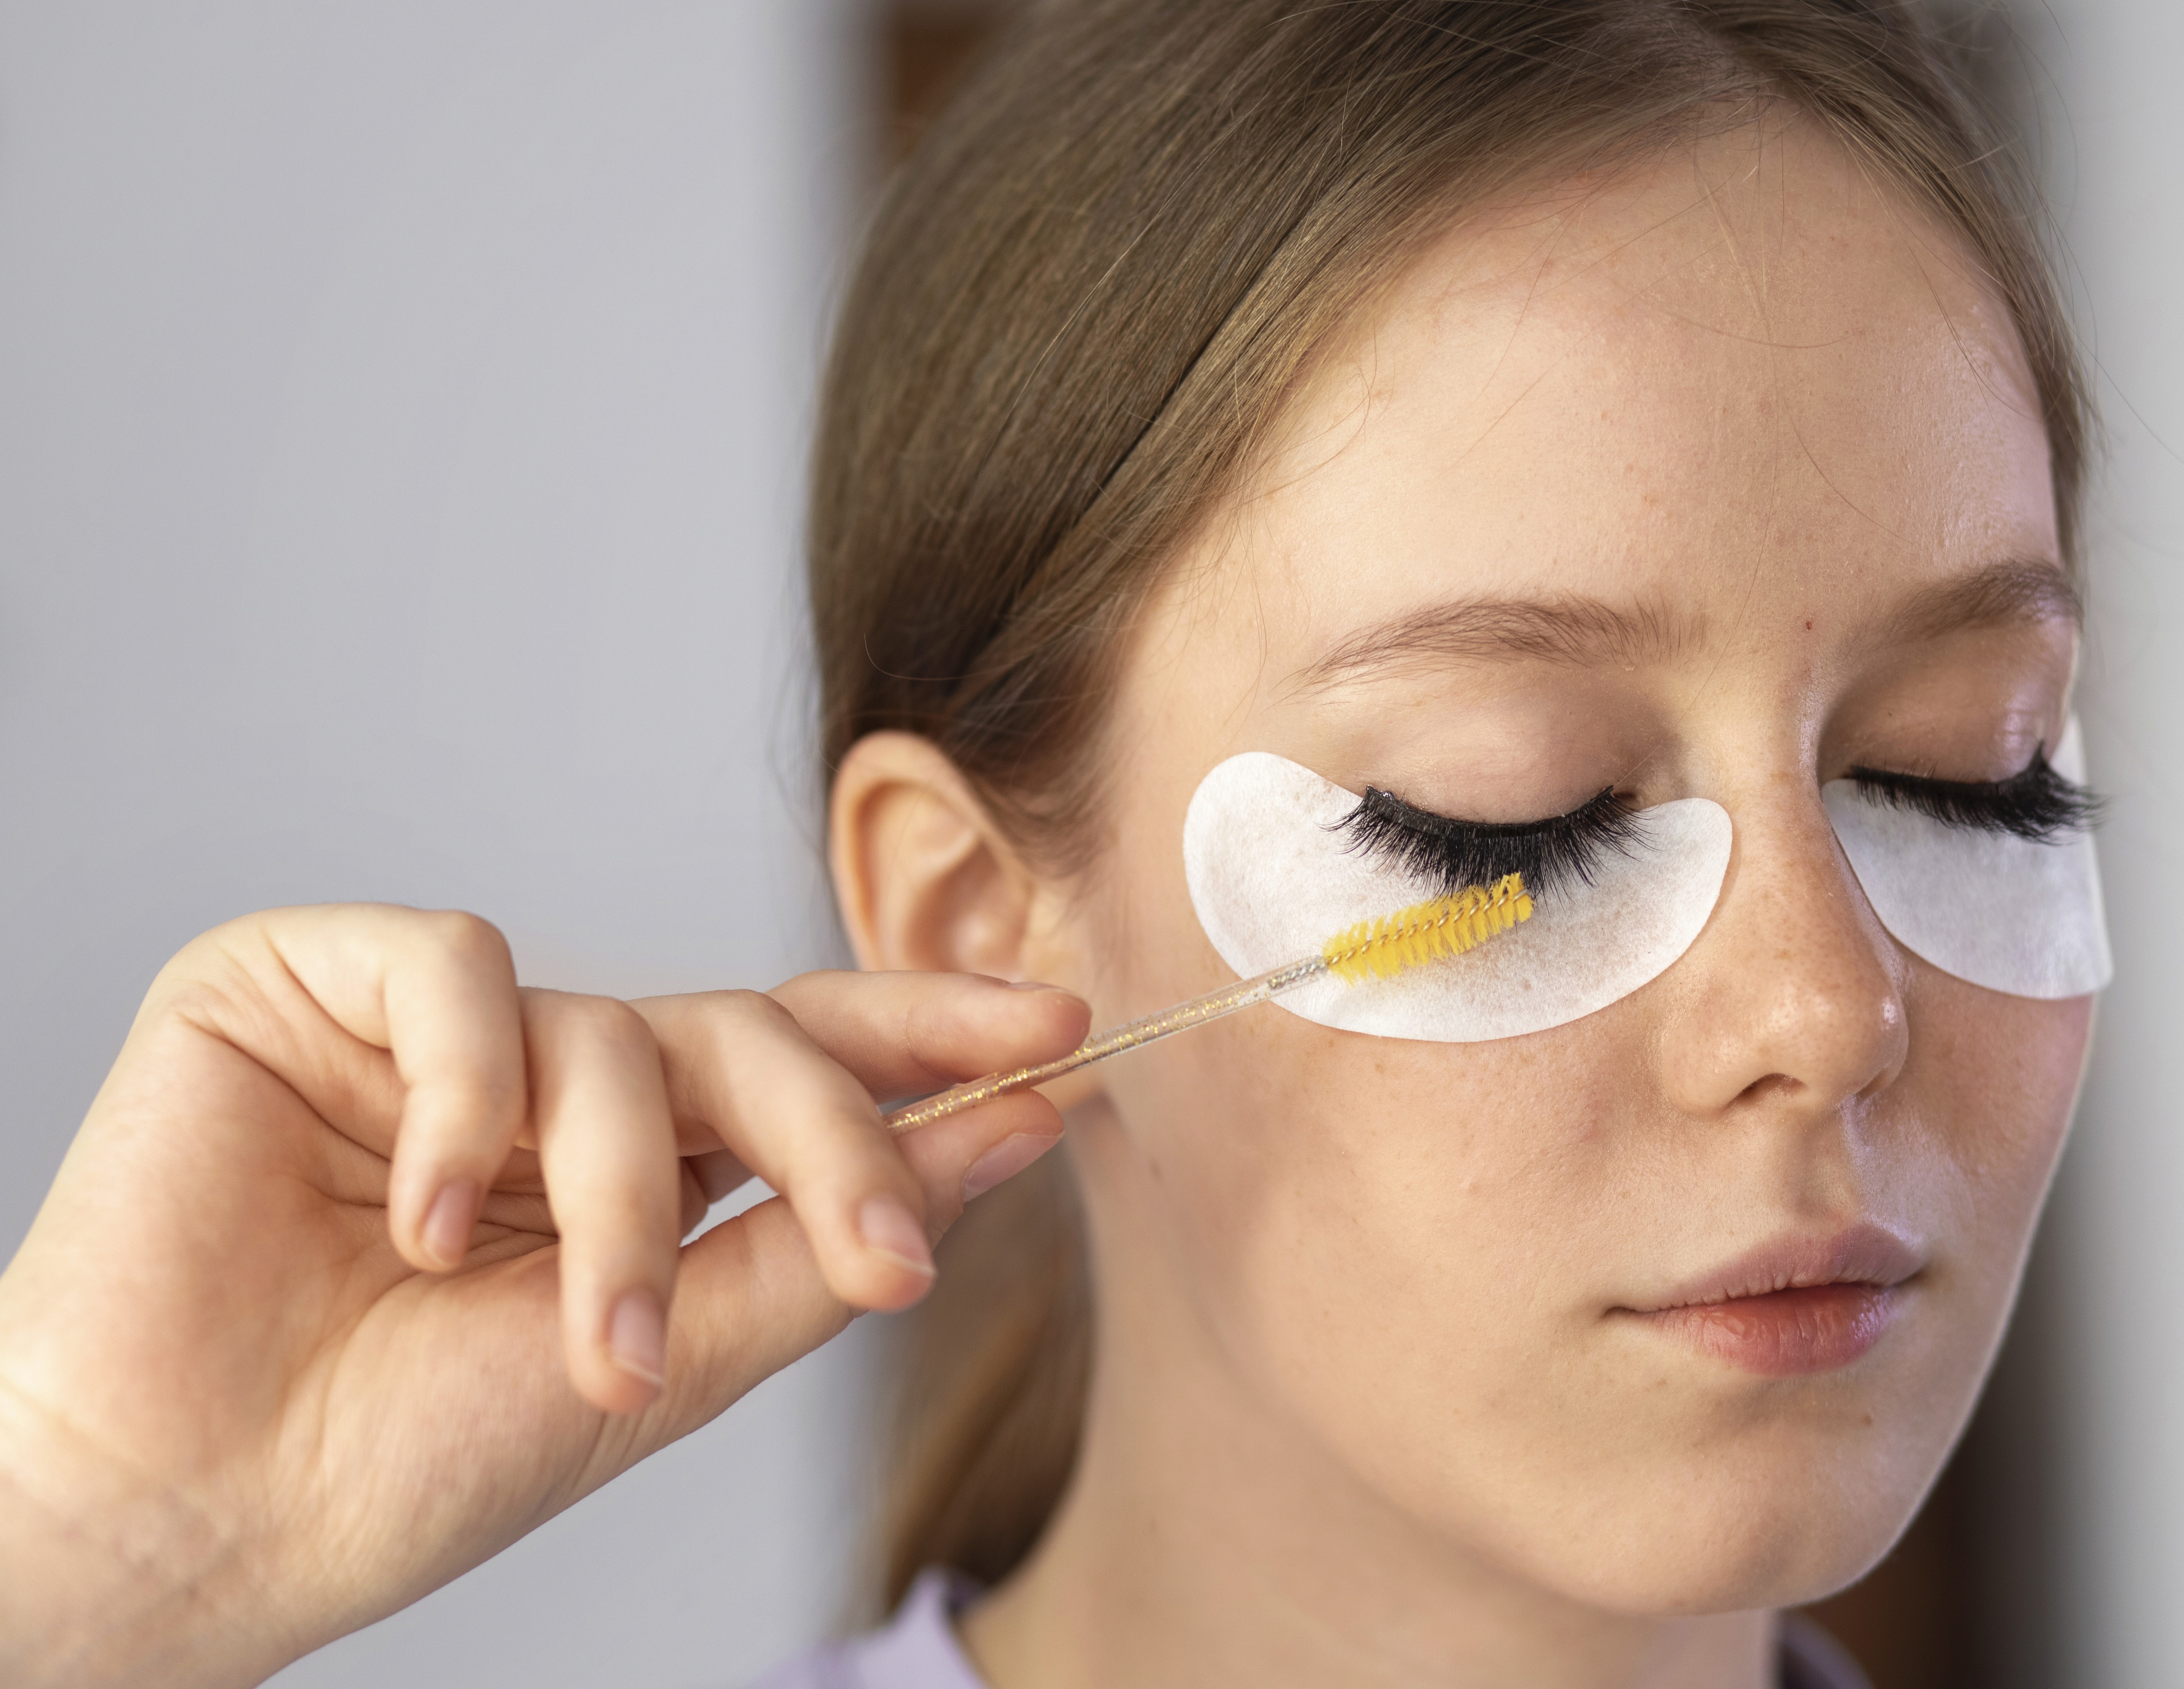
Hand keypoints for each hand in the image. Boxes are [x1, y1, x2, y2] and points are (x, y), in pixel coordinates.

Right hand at [0, 905, 1084, 1688]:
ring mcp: (433, 1025)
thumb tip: (1014, 1128)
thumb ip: (829, 1242)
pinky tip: (421, 1222)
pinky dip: (467, 1111)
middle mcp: (549, 1076)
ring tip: (590, 1348)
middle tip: (893, 1269)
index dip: (936, 1037)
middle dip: (839, 1146)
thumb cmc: (413, 1455)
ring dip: (622, 1210)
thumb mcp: (668, 1363)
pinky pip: (461, 980)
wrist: (191, 1510)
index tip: (1067, 1041)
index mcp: (632, 1155)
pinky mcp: (307, 978)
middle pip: (751, 1035)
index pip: (809, 1059)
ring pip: (614, 1036)